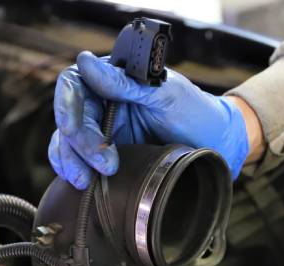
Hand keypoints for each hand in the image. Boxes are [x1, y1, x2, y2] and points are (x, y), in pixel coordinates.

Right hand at [49, 51, 257, 188]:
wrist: (217, 147)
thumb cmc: (197, 112)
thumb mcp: (166, 95)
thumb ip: (126, 84)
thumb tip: (86, 63)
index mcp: (115, 79)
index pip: (74, 85)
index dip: (67, 106)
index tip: (71, 128)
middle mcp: (104, 103)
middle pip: (70, 119)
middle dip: (78, 143)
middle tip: (103, 165)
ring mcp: (105, 131)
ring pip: (68, 143)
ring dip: (72, 161)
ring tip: (86, 181)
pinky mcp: (108, 158)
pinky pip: (81, 162)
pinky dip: (75, 171)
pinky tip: (82, 183)